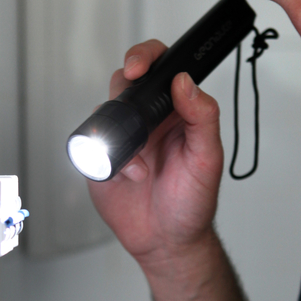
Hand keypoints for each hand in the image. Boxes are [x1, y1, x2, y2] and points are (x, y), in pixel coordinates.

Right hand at [88, 40, 223, 266]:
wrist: (167, 242)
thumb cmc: (193, 203)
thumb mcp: (208, 159)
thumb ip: (203, 118)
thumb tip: (186, 83)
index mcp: (177, 113)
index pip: (163, 70)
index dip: (148, 58)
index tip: (142, 67)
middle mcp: (149, 121)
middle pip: (127, 81)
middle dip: (124, 84)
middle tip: (128, 95)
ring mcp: (125, 139)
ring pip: (107, 110)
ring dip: (119, 130)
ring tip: (141, 162)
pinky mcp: (103, 158)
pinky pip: (91, 143)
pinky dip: (107, 156)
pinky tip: (128, 175)